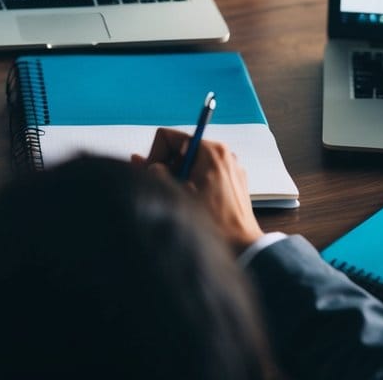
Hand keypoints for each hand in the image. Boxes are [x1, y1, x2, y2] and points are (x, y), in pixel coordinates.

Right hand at [133, 128, 262, 253]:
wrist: (243, 246)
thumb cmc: (215, 223)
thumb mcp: (176, 194)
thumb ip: (155, 173)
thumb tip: (139, 161)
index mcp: (210, 150)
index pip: (168, 137)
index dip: (154, 155)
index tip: (155, 176)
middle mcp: (222, 153)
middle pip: (179, 149)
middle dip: (167, 168)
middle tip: (168, 189)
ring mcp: (228, 167)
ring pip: (190, 162)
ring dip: (179, 178)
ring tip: (182, 199)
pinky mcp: (231, 180)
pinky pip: (203, 173)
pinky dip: (193, 183)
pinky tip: (194, 203)